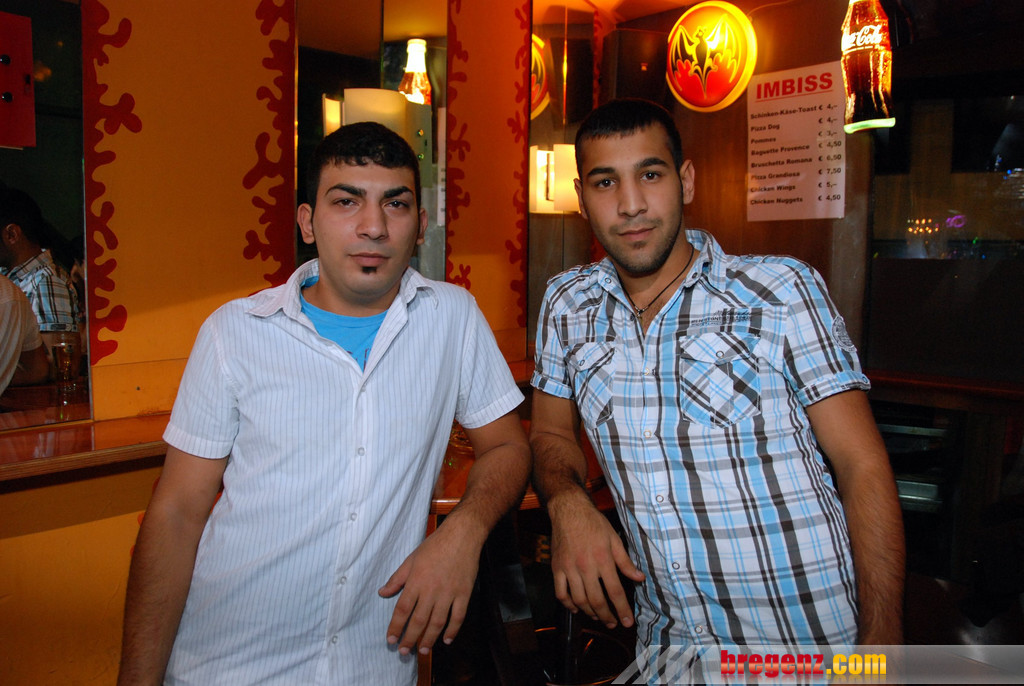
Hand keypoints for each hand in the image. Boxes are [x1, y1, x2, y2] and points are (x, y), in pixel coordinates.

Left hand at [378, 521, 481, 655]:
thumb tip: (382, 592)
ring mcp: (449, 593)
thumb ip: (397, 578)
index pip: (402, 610)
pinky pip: (458, 616)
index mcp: (416, 581)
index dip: (395, 627)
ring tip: (423, 651)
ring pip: (438, 622)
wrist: (462, 535)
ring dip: (429, 639)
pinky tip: (447, 640)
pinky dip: (453, 630)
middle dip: (410, 638)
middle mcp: (431, 590)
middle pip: (419, 620)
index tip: (391, 640)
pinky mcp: (464, 593)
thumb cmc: (434, 546)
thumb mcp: (411, 559)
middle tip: (404, 652)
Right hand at [549, 494, 644, 628]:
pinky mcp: (557, 568)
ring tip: (598, 617)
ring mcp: (569, 569)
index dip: (623, 610)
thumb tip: (640, 578)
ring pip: (579, 600)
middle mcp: (586, 567)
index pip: (615, 592)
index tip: (627, 622)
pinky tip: (576, 608)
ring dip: (589, 613)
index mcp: (603, 560)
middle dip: (607, 616)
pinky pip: (560, 593)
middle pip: (597, 600)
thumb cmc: (594, 523)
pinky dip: (568, 604)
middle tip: (613, 623)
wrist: (569, 511)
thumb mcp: (614, 539)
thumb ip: (625, 562)